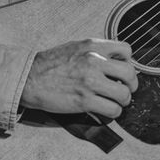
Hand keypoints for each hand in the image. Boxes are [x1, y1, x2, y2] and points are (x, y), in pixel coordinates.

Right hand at [22, 38, 136, 117]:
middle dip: (131, 85)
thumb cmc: (50, 65)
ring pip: (124, 95)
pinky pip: (112, 110)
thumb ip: (96, 52)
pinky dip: (112, 113)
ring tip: (114, 102)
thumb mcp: (75, 47)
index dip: (128, 62)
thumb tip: (116, 61)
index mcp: (92, 46)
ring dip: (122, 101)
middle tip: (123, 90)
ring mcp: (90, 82)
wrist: (29, 78)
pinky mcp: (85, 101)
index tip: (121, 71)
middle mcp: (94, 61)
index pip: (126, 50)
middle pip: (130, 74)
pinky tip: (104, 110)